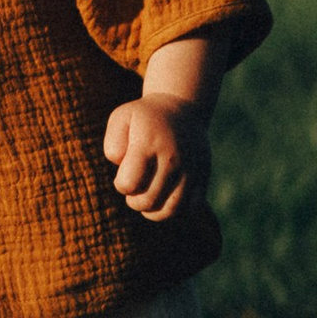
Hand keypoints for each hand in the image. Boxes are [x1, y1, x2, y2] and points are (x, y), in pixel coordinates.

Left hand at [102, 92, 209, 222]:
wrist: (182, 107)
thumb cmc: (144, 118)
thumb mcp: (121, 119)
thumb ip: (113, 144)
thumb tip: (121, 165)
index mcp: (149, 143)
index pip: (129, 184)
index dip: (121, 184)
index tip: (125, 172)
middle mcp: (173, 158)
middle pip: (148, 201)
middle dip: (134, 200)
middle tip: (136, 184)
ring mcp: (191, 169)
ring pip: (171, 210)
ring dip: (153, 210)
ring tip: (148, 196)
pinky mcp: (203, 176)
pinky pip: (190, 207)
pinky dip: (174, 210)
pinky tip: (164, 198)